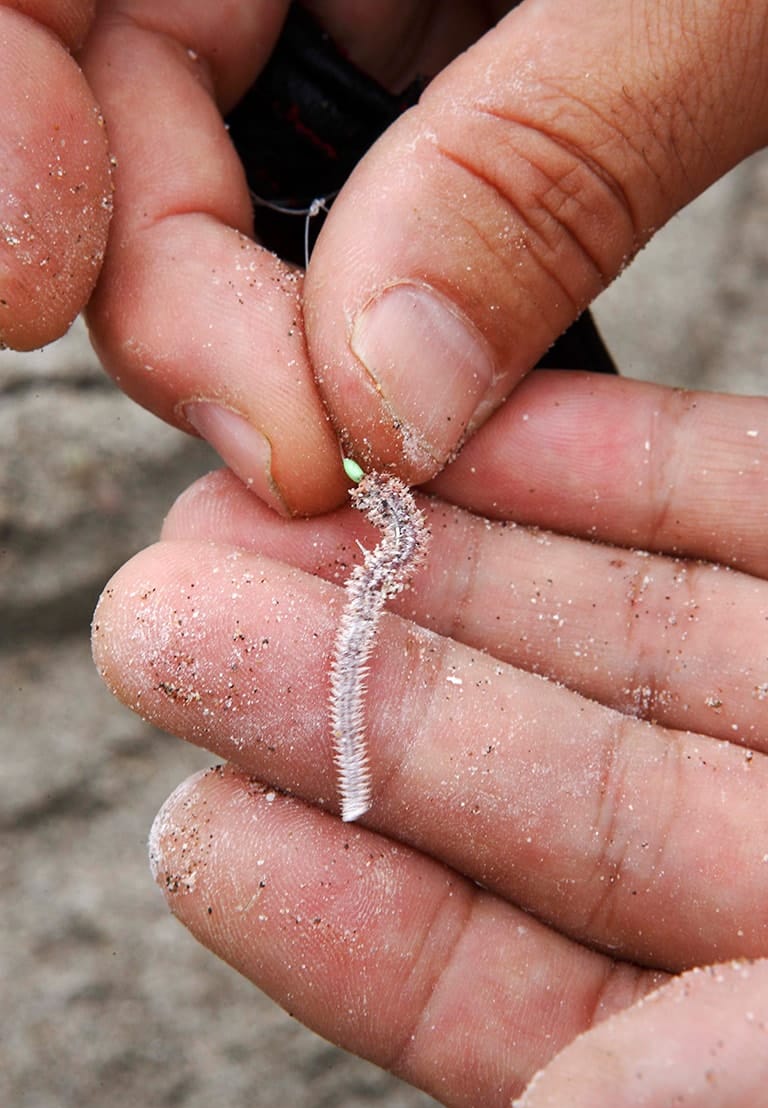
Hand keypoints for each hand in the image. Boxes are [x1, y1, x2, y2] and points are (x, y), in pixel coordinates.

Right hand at [4, 3, 766, 514]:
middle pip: (124, 120)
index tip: (36, 287)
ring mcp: (357, 6)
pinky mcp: (432, 83)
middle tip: (308, 455)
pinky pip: (341, 218)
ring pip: (225, 196)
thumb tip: (382, 390)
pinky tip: (425, 389)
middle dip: (180, 305)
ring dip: (278, 349)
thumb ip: (542, 160)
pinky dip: (364, 330)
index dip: (2, 129)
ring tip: (383, 444)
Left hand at [92, 371, 767, 1107]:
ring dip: (431, 572)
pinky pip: (719, 505)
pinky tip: (463, 436)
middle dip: (348, 702)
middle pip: (543, 778)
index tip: (211, 838)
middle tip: (179, 631)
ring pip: (608, 633)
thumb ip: (743, 1089)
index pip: (542, 990)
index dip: (370, 928)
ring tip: (254, 525)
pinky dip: (596, 462)